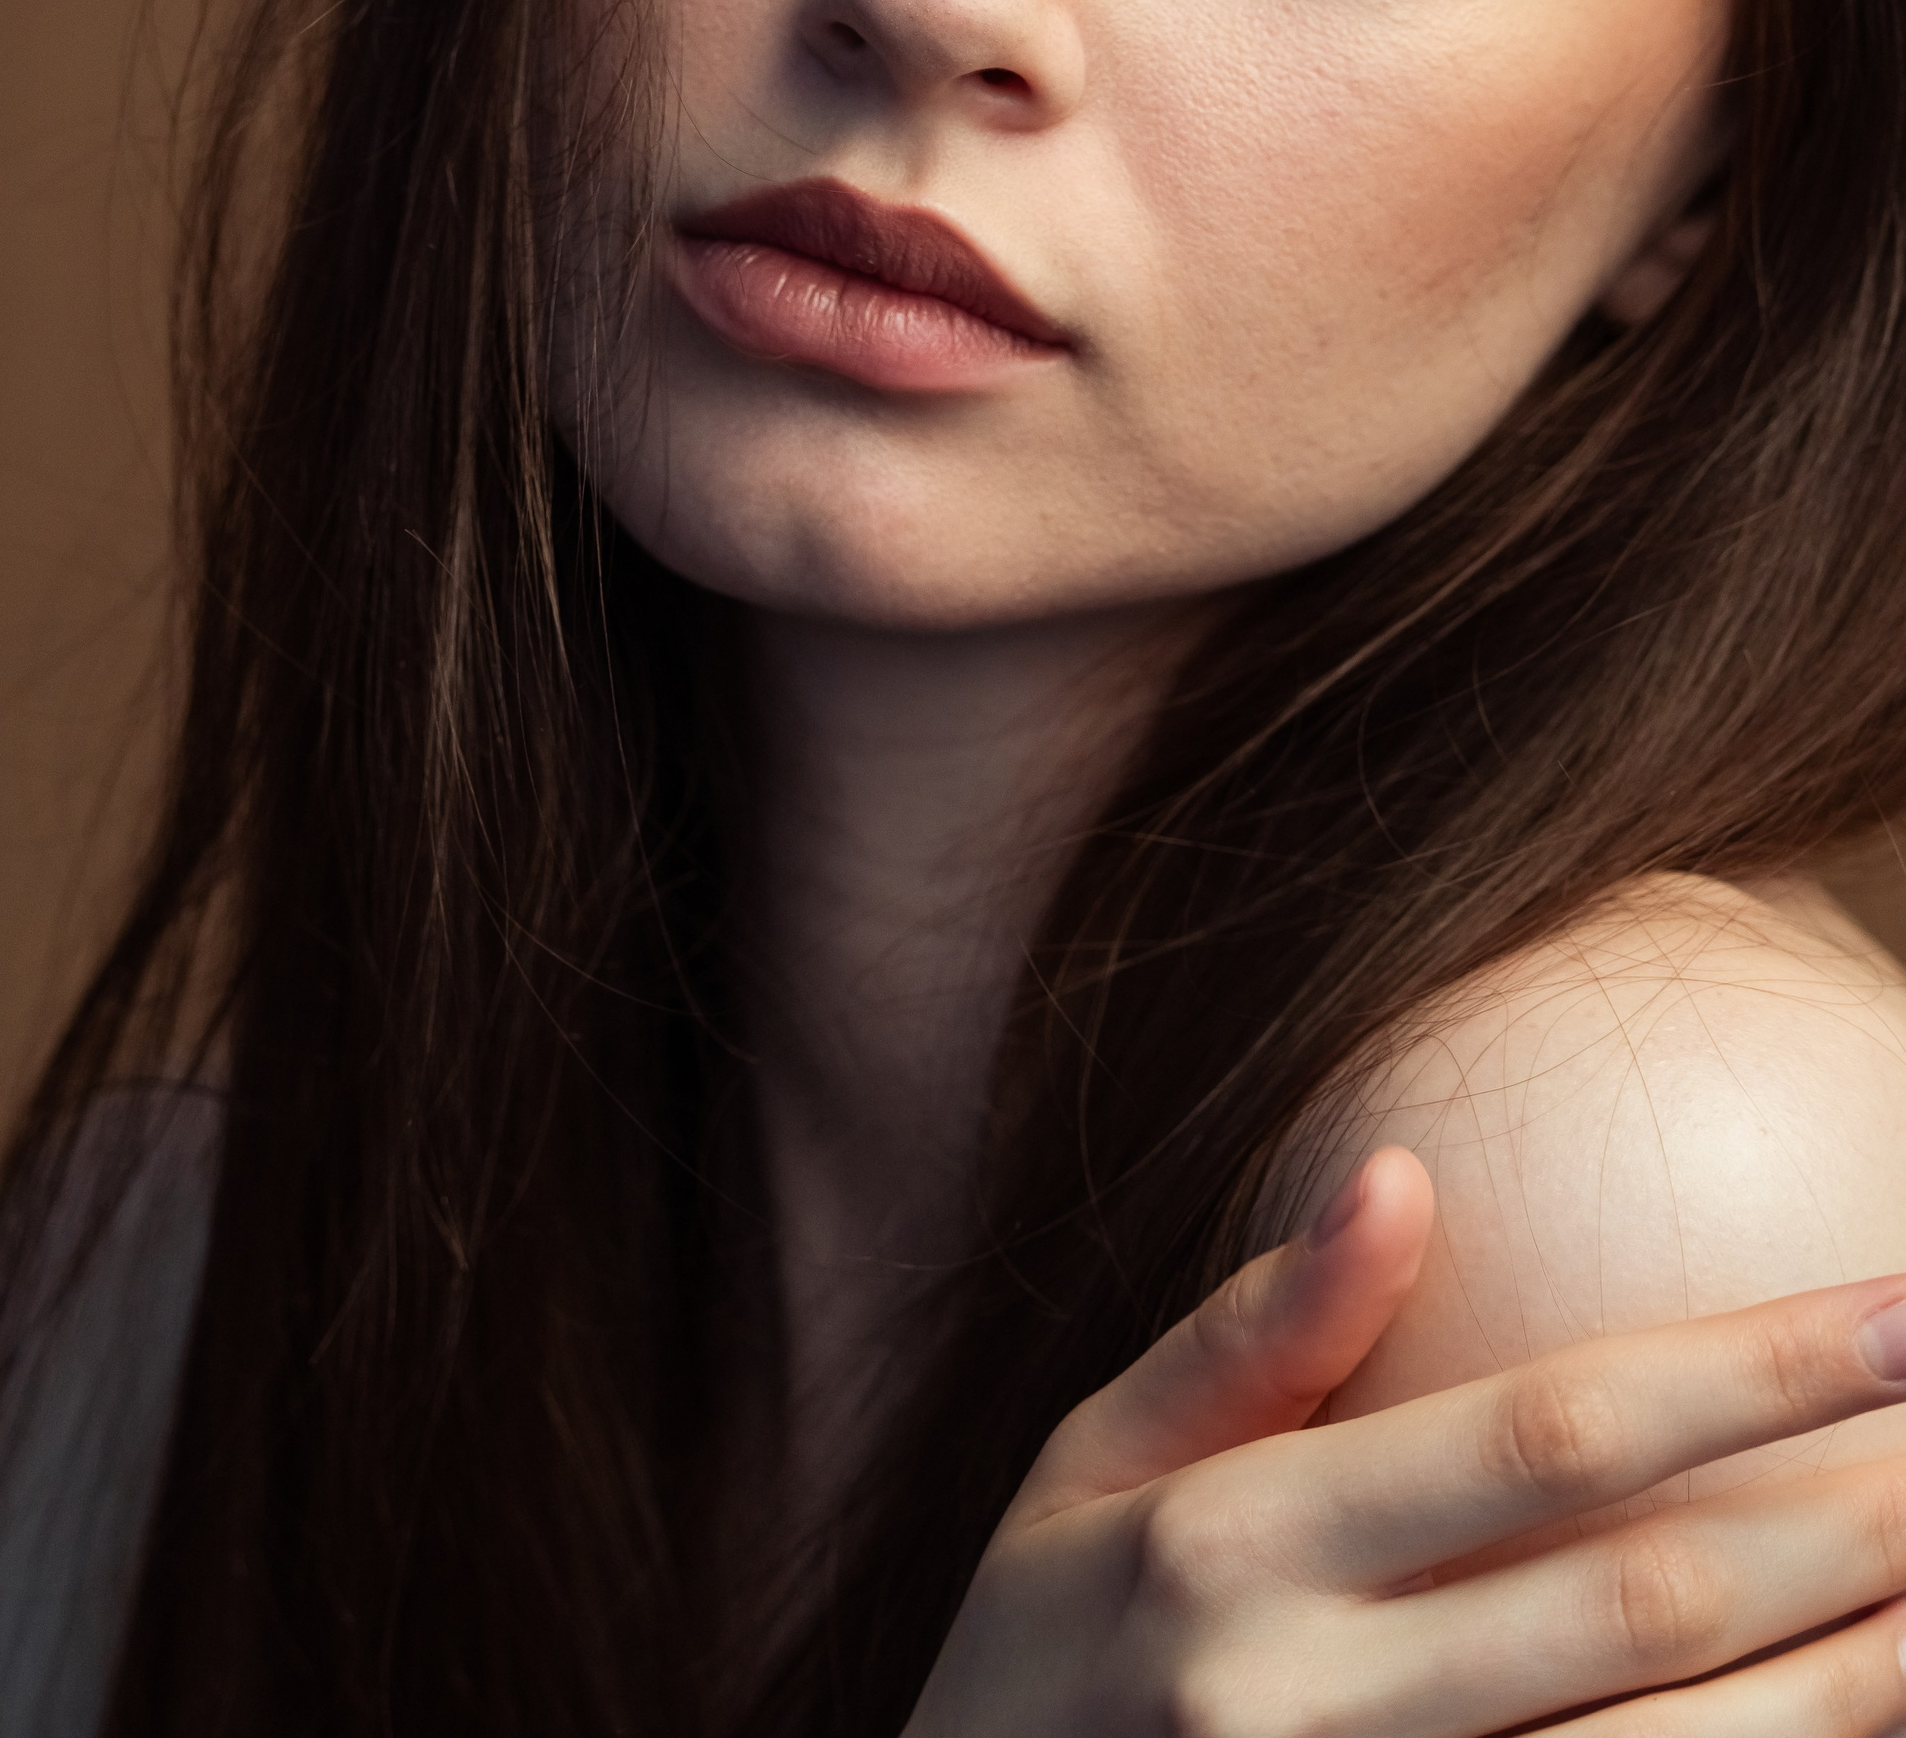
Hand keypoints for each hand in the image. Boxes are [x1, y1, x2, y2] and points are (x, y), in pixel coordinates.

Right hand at [905, 1147, 1905, 1735]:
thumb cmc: (1035, 1652)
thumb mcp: (1090, 1463)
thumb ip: (1252, 1328)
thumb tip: (1404, 1172)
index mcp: (1236, 1544)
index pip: (1546, 1434)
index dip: (1743, 1372)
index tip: (1897, 1309)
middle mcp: (1313, 1702)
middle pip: (1647, 1599)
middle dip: (1845, 1511)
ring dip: (1852, 1675)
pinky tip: (1853, 1716)